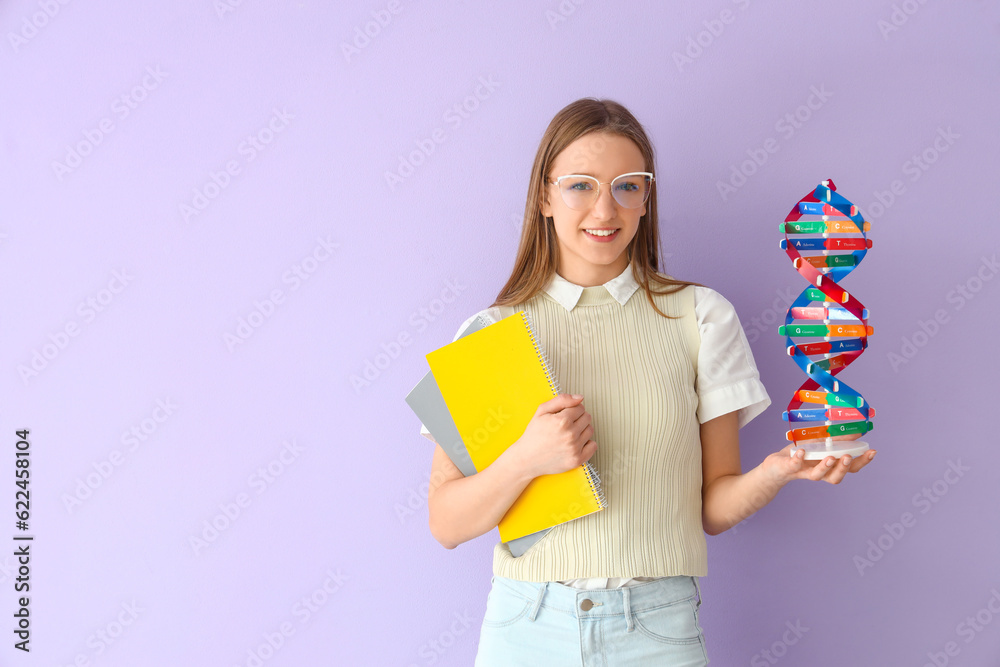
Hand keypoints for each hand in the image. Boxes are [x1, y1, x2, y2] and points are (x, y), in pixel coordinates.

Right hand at [509, 393, 596, 478]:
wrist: (527, 458)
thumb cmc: (533, 434)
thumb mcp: (542, 411)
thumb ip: (561, 400)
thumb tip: (579, 398)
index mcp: (562, 421)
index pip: (580, 407)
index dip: (572, 409)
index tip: (564, 414)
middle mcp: (570, 435)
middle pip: (587, 417)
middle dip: (578, 418)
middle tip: (566, 424)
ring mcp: (574, 448)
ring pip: (590, 430)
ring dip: (582, 430)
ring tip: (568, 433)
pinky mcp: (577, 460)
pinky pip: (593, 446)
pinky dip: (586, 443)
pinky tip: (575, 443)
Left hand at [762, 442, 876, 485]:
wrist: (776, 464)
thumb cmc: (802, 453)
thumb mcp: (821, 443)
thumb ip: (838, 440)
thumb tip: (858, 432)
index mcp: (830, 466)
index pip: (850, 468)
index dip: (862, 461)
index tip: (872, 451)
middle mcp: (820, 472)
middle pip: (836, 476)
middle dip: (844, 468)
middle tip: (847, 457)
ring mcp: (804, 472)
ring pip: (818, 476)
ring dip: (825, 467)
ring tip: (829, 457)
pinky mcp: (790, 469)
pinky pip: (794, 466)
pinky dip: (798, 460)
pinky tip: (802, 452)